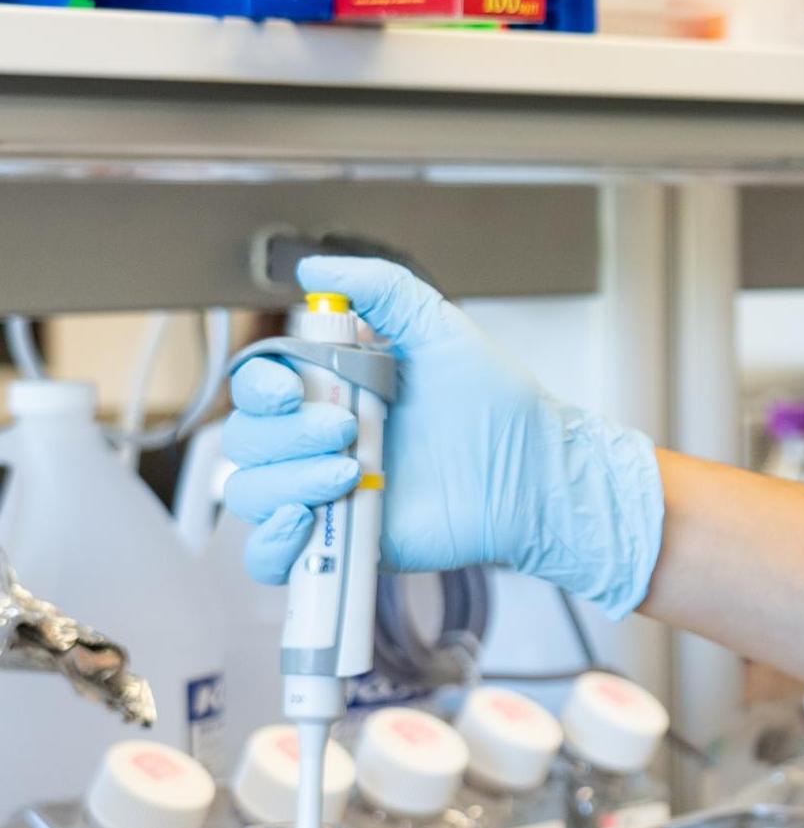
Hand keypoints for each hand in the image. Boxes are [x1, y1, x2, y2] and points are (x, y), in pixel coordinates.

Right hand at [221, 256, 664, 617]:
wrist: (533, 473)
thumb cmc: (495, 402)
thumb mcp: (438, 327)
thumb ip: (380, 288)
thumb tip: (312, 267)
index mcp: (331, 389)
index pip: (256, 388)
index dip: (258, 389)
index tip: (289, 389)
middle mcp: (318, 442)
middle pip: (245, 441)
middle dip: (285, 435)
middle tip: (350, 431)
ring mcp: (326, 496)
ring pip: (250, 495)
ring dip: (286, 482)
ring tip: (350, 473)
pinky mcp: (343, 546)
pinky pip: (272, 559)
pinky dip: (272, 545)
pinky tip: (306, 520)